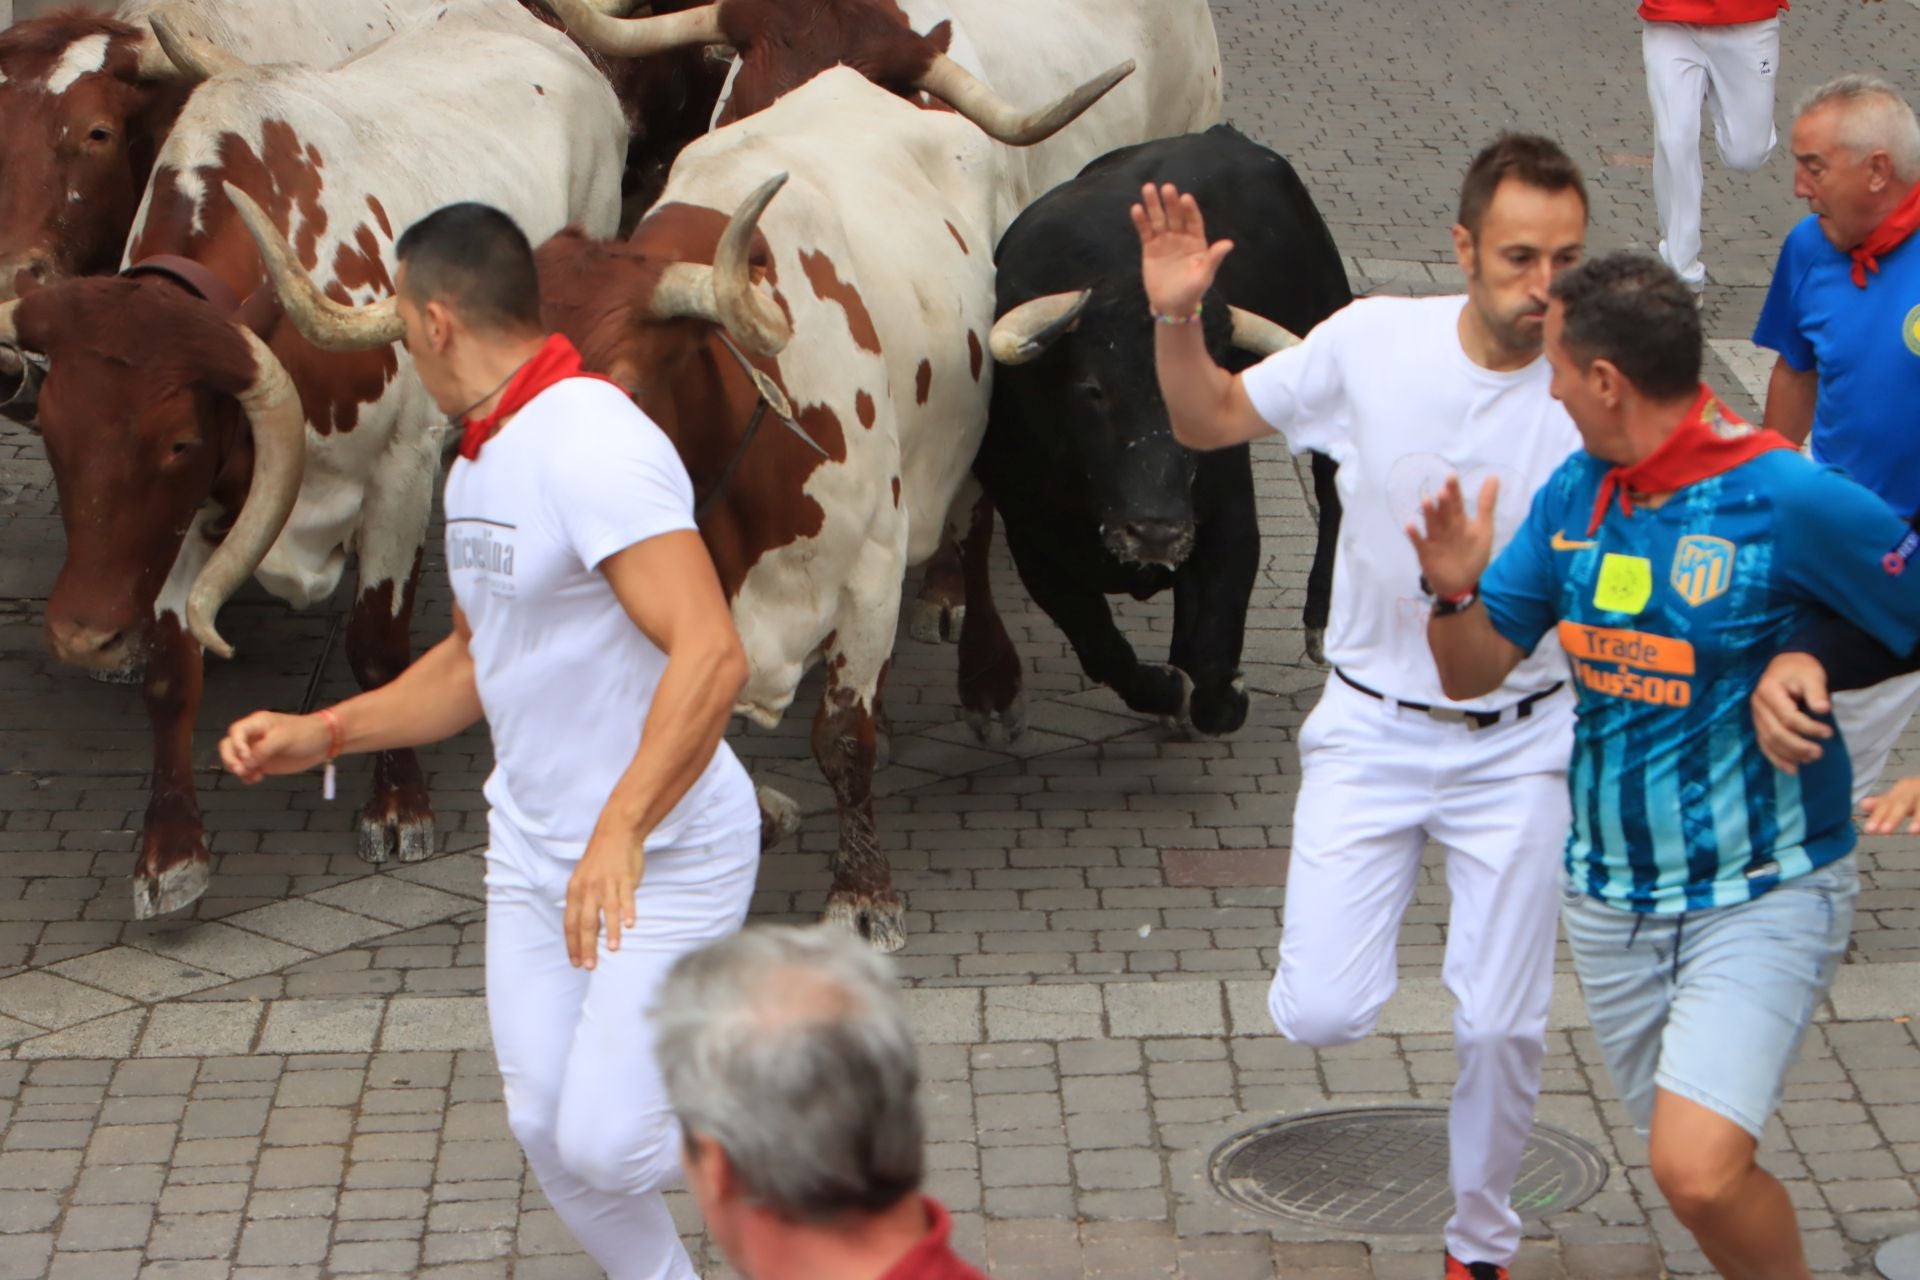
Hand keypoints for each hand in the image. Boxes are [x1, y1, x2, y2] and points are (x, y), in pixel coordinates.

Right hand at [220, 711, 331, 783]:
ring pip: (236, 760)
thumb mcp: (284, 738)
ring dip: (239, 770)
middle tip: (241, 770)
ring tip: (252, 776)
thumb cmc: (306, 732)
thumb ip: (264, 749)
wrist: (323, 742)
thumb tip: (247, 762)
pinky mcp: (264, 763)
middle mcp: (254, 737)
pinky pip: (248, 771)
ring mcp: (257, 751)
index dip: (236, 744)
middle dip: (230, 758)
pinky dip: (248, 776)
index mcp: (257, 724)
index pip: (236, 732)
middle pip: (229, 746)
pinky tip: (257, 778)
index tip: (246, 756)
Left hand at [565, 829, 644, 968]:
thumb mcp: (583, 881)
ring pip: (607, 912)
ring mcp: (607, 883)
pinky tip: (630, 925)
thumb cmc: (600, 861)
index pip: (570, 923)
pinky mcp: (624, 878)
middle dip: (587, 946)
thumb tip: (585, 931)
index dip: (572, 944)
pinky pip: (626, 898)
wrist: (616, 833)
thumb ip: (583, 903)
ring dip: (610, 932)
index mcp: (575, 891)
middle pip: (585, 922)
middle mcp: (588, 889)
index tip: (576, 963)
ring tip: (613, 950)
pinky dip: (628, 911)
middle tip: (590, 966)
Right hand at [1131, 182, 1232, 316]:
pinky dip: (1141, 220)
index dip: (1189, 210)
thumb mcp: (1204, 276)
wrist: (1171, 306)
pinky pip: (1145, 231)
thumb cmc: (1191, 292)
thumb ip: (1214, 258)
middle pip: (1175, 216)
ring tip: (1148, 188)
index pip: (1193, 221)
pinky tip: (1137, 209)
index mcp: (1197, 242)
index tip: (1185, 198)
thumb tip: (1229, 243)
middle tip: (1167, 188)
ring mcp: (1164, 241)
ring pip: (1159, 219)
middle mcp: (1181, 237)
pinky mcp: (1150, 248)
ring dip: (1153, 205)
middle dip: (1171, 202)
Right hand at [1406, 475, 1497, 598]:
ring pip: (1432, 524)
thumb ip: (1486, 503)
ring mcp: (1434, 539)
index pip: (1456, 502)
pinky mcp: (1426, 553)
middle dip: (1444, 502)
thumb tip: (1494, 476)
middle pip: (1444, 512)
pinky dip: (1415, 535)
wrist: (1462, 583)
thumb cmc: (1473, 554)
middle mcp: (1445, 527)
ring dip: (1429, 514)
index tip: (1451, 476)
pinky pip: (1419, 543)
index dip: (1454, 491)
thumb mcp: (1483, 528)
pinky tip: (1409, 526)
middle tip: (1443, 490)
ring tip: (1427, 501)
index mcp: (1458, 520)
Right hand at [1749, 652, 1832, 774]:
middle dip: (1798, 746)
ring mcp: (1756, 717)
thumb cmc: (1800, 669)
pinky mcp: (1760, 725)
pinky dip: (1777, 759)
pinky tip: (1791, 769)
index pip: (1787, 717)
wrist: (1787, 666)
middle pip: (1775, 733)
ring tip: (1810, 760)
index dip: (1808, 728)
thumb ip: (1817, 692)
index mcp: (1768, 691)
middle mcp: (1758, 705)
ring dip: (1789, 755)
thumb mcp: (1812, 674)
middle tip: (1819, 753)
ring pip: (1769, 742)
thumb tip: (1823, 709)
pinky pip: (1764, 745)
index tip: (1829, 733)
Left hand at [1863, 775, 1919, 833]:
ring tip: (1912, 832)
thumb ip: (1885, 803)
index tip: (1869, 830)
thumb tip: (1862, 804)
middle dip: (1894, 817)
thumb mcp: (1903, 797)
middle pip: (1904, 802)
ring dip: (1919, 818)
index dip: (1879, 816)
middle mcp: (1917, 787)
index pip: (1888, 803)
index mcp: (1905, 788)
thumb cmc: (1918, 794)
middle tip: (1884, 832)